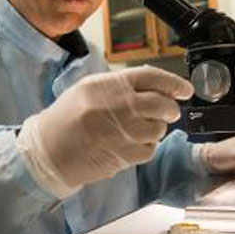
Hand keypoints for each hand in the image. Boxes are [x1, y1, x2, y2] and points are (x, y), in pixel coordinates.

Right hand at [16, 66, 193, 197]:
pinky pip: (150, 149)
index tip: (185, 89)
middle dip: (170, 108)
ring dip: (156, 128)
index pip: (152, 78)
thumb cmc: (67, 117)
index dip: (174, 83)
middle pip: (163, 105)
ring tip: (138, 128)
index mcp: (109, 86)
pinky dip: (146, 146)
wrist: (49, 151)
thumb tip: (152, 82)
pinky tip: (131, 142)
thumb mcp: (89, 88)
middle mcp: (119, 107)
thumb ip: (120, 83)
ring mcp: (123, 133)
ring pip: (159, 129)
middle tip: (168, 110)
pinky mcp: (124, 155)